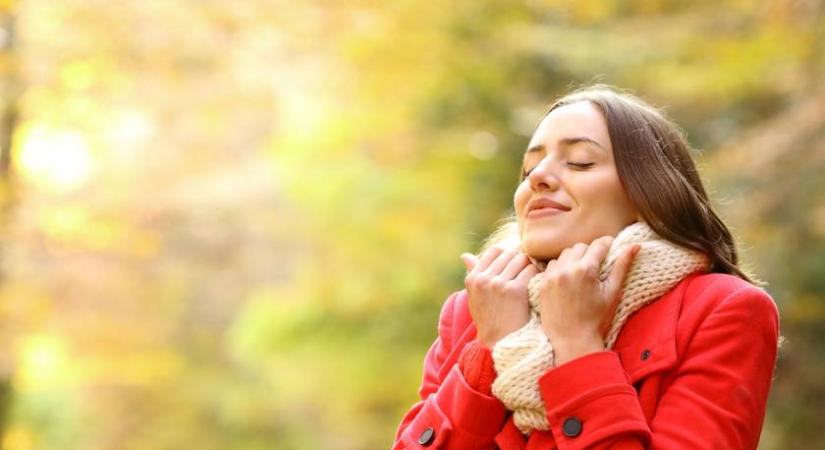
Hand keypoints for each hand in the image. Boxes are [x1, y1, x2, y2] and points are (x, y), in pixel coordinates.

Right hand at [461, 246, 538, 347]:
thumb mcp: (476, 297)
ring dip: (529, 267)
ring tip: (530, 280)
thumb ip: (473, 274)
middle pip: (510, 254)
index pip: (495, 251)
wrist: (500, 342)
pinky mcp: (515, 290)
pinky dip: (537, 275)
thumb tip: (465, 255)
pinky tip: (536, 285)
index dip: (508, 256)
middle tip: (526, 274)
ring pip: (522, 259)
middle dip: (520, 261)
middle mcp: (483, 279)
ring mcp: (498, 284)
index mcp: (473, 278)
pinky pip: (531, 270)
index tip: (514, 268)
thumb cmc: (489, 319)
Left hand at [536, 236, 640, 365]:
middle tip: (598, 265)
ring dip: (575, 258)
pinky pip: (553, 264)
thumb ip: (622, 266)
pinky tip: (569, 279)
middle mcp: (567, 269)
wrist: (571, 340)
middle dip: (590, 252)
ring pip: (565, 254)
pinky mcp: (543, 283)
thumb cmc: (597, 319)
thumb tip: (635, 245)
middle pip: (580, 247)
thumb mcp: (612, 292)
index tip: (611, 247)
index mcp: (586, 270)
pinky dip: (561, 267)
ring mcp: (552, 276)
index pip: (598, 245)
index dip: (607, 244)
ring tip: (583, 273)